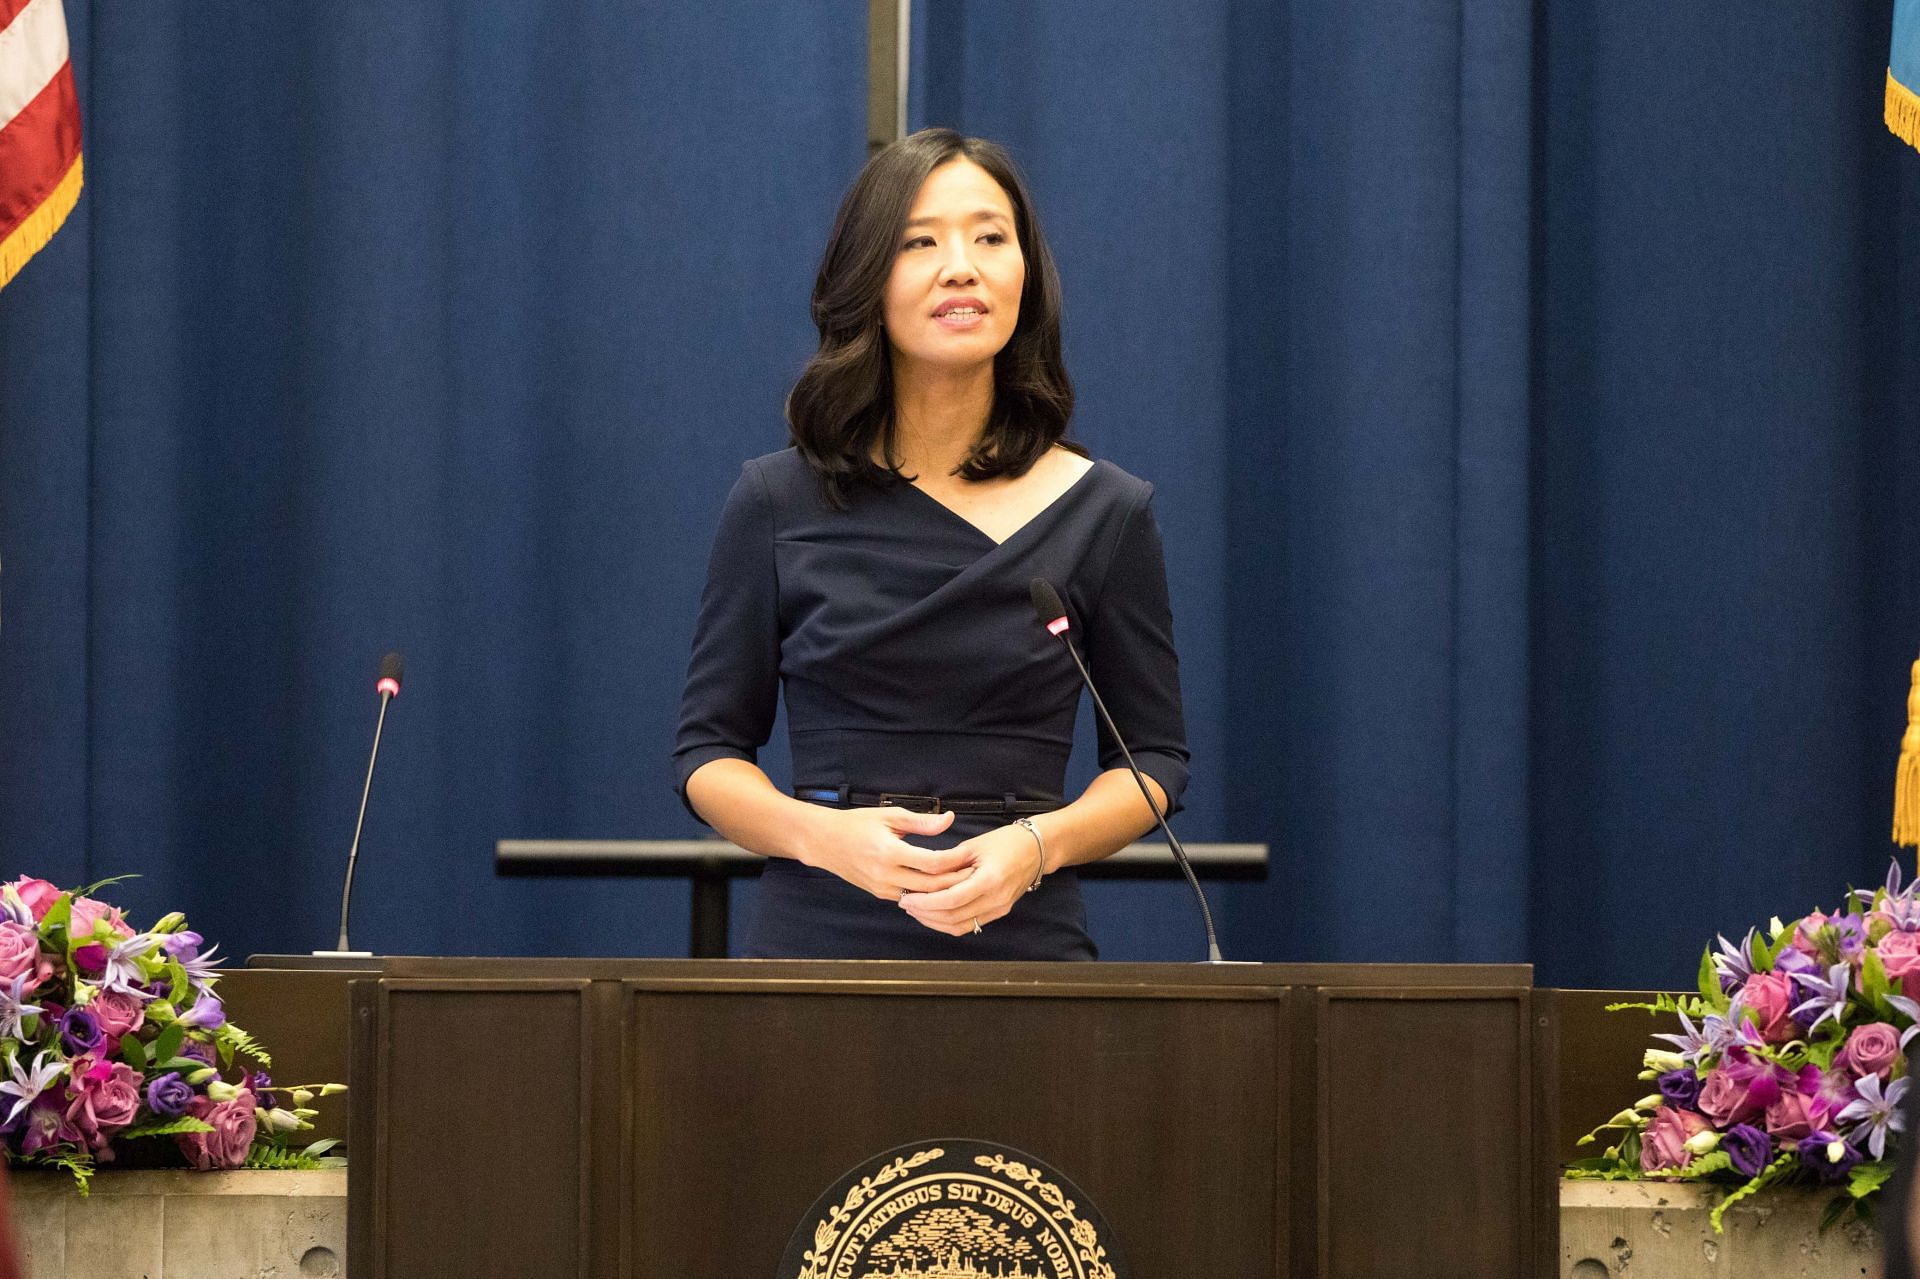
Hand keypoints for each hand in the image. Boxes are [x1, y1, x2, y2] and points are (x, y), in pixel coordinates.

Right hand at [798, 806, 974, 901]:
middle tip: (977, 874)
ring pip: (923, 898)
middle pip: (931, 886)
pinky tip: (944, 889)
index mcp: (890, 852)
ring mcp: (883, 889)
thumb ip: (922, 822)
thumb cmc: (857, 824)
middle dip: (956, 882)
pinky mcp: (881, 894)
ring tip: (966, 883)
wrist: (825, 842)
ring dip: (944, 892)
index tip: (972, 855)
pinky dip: (928, 896)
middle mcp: (886, 875)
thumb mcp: (890, 816)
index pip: (932, 863)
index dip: (956, 861)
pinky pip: (911, 899)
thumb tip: (950, 820)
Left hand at [897, 822, 1042, 936]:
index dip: (925, 902)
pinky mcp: (999, 912)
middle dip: (925, 913)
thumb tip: (922, 872)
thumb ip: (949, 861)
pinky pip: (970, 925)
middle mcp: (995, 900)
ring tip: (915, 909)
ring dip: (934, 921)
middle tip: (905, 903)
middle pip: (952, 917)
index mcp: (989, 880)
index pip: (951, 900)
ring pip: (959, 926)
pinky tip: (934, 914)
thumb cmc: (1006, 842)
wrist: (1036, 849)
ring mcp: (999, 909)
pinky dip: (948, 923)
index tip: (906, 897)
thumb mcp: (974, 845)